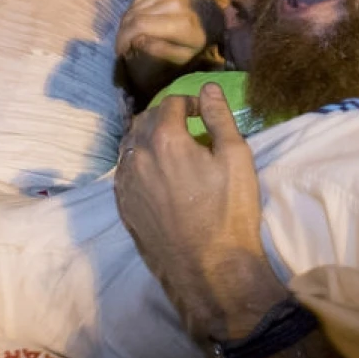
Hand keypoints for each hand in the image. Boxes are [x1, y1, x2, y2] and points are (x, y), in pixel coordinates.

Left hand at [115, 83, 285, 341]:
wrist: (209, 269)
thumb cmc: (229, 212)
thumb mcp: (236, 158)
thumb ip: (219, 118)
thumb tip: (207, 88)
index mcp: (165, 139)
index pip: (170, 104)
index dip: (188, 103)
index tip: (202, 114)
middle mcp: (137, 156)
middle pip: (145, 121)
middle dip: (165, 116)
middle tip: (187, 126)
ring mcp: (125, 182)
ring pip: (130, 145)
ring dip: (148, 137)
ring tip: (171, 147)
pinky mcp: (122, 205)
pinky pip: (124, 171)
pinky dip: (138, 161)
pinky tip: (156, 172)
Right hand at [116, 0, 208, 67]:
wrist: (211, 15)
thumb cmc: (197, 39)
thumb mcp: (183, 55)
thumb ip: (160, 50)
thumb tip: (136, 41)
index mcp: (180, 23)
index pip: (140, 25)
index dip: (124, 39)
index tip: (120, 51)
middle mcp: (172, 2)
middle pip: (133, 16)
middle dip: (123, 33)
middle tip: (123, 45)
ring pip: (133, 7)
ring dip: (128, 22)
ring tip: (131, 34)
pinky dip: (134, 8)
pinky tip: (140, 16)